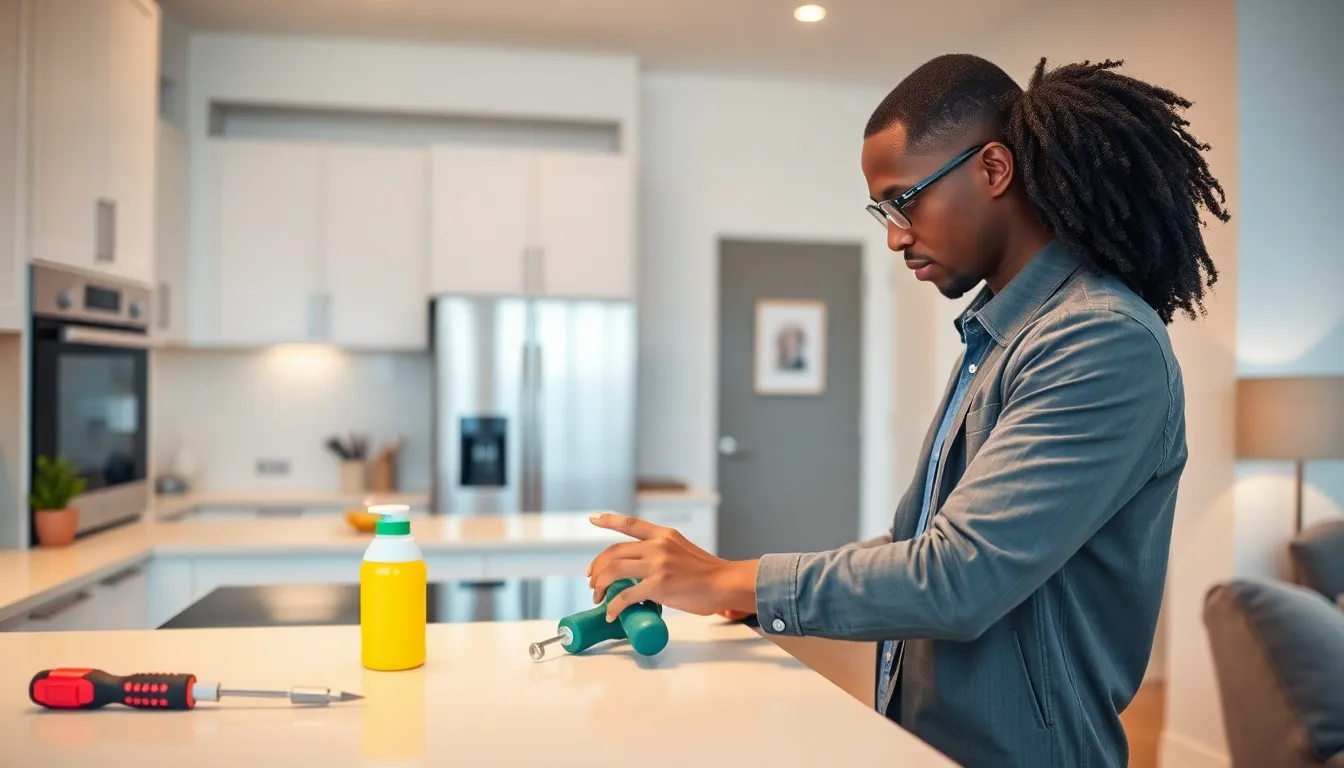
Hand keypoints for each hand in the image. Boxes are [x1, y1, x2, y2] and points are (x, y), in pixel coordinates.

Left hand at [586, 513, 757, 621]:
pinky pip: (625, 596)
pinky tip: (611, 613)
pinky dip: (614, 606)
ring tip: (598, 597)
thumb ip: (661, 552)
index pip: (630, 523)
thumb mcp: (681, 549)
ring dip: (600, 585)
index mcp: (663, 534)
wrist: (725, 583)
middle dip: (597, 568)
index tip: (593, 519)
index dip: (609, 520)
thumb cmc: (706, 572)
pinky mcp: (658, 586)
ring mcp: (657, 565)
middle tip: (592, 581)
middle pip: (613, 552)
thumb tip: (640, 569)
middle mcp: (658, 545)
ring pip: (614, 571)